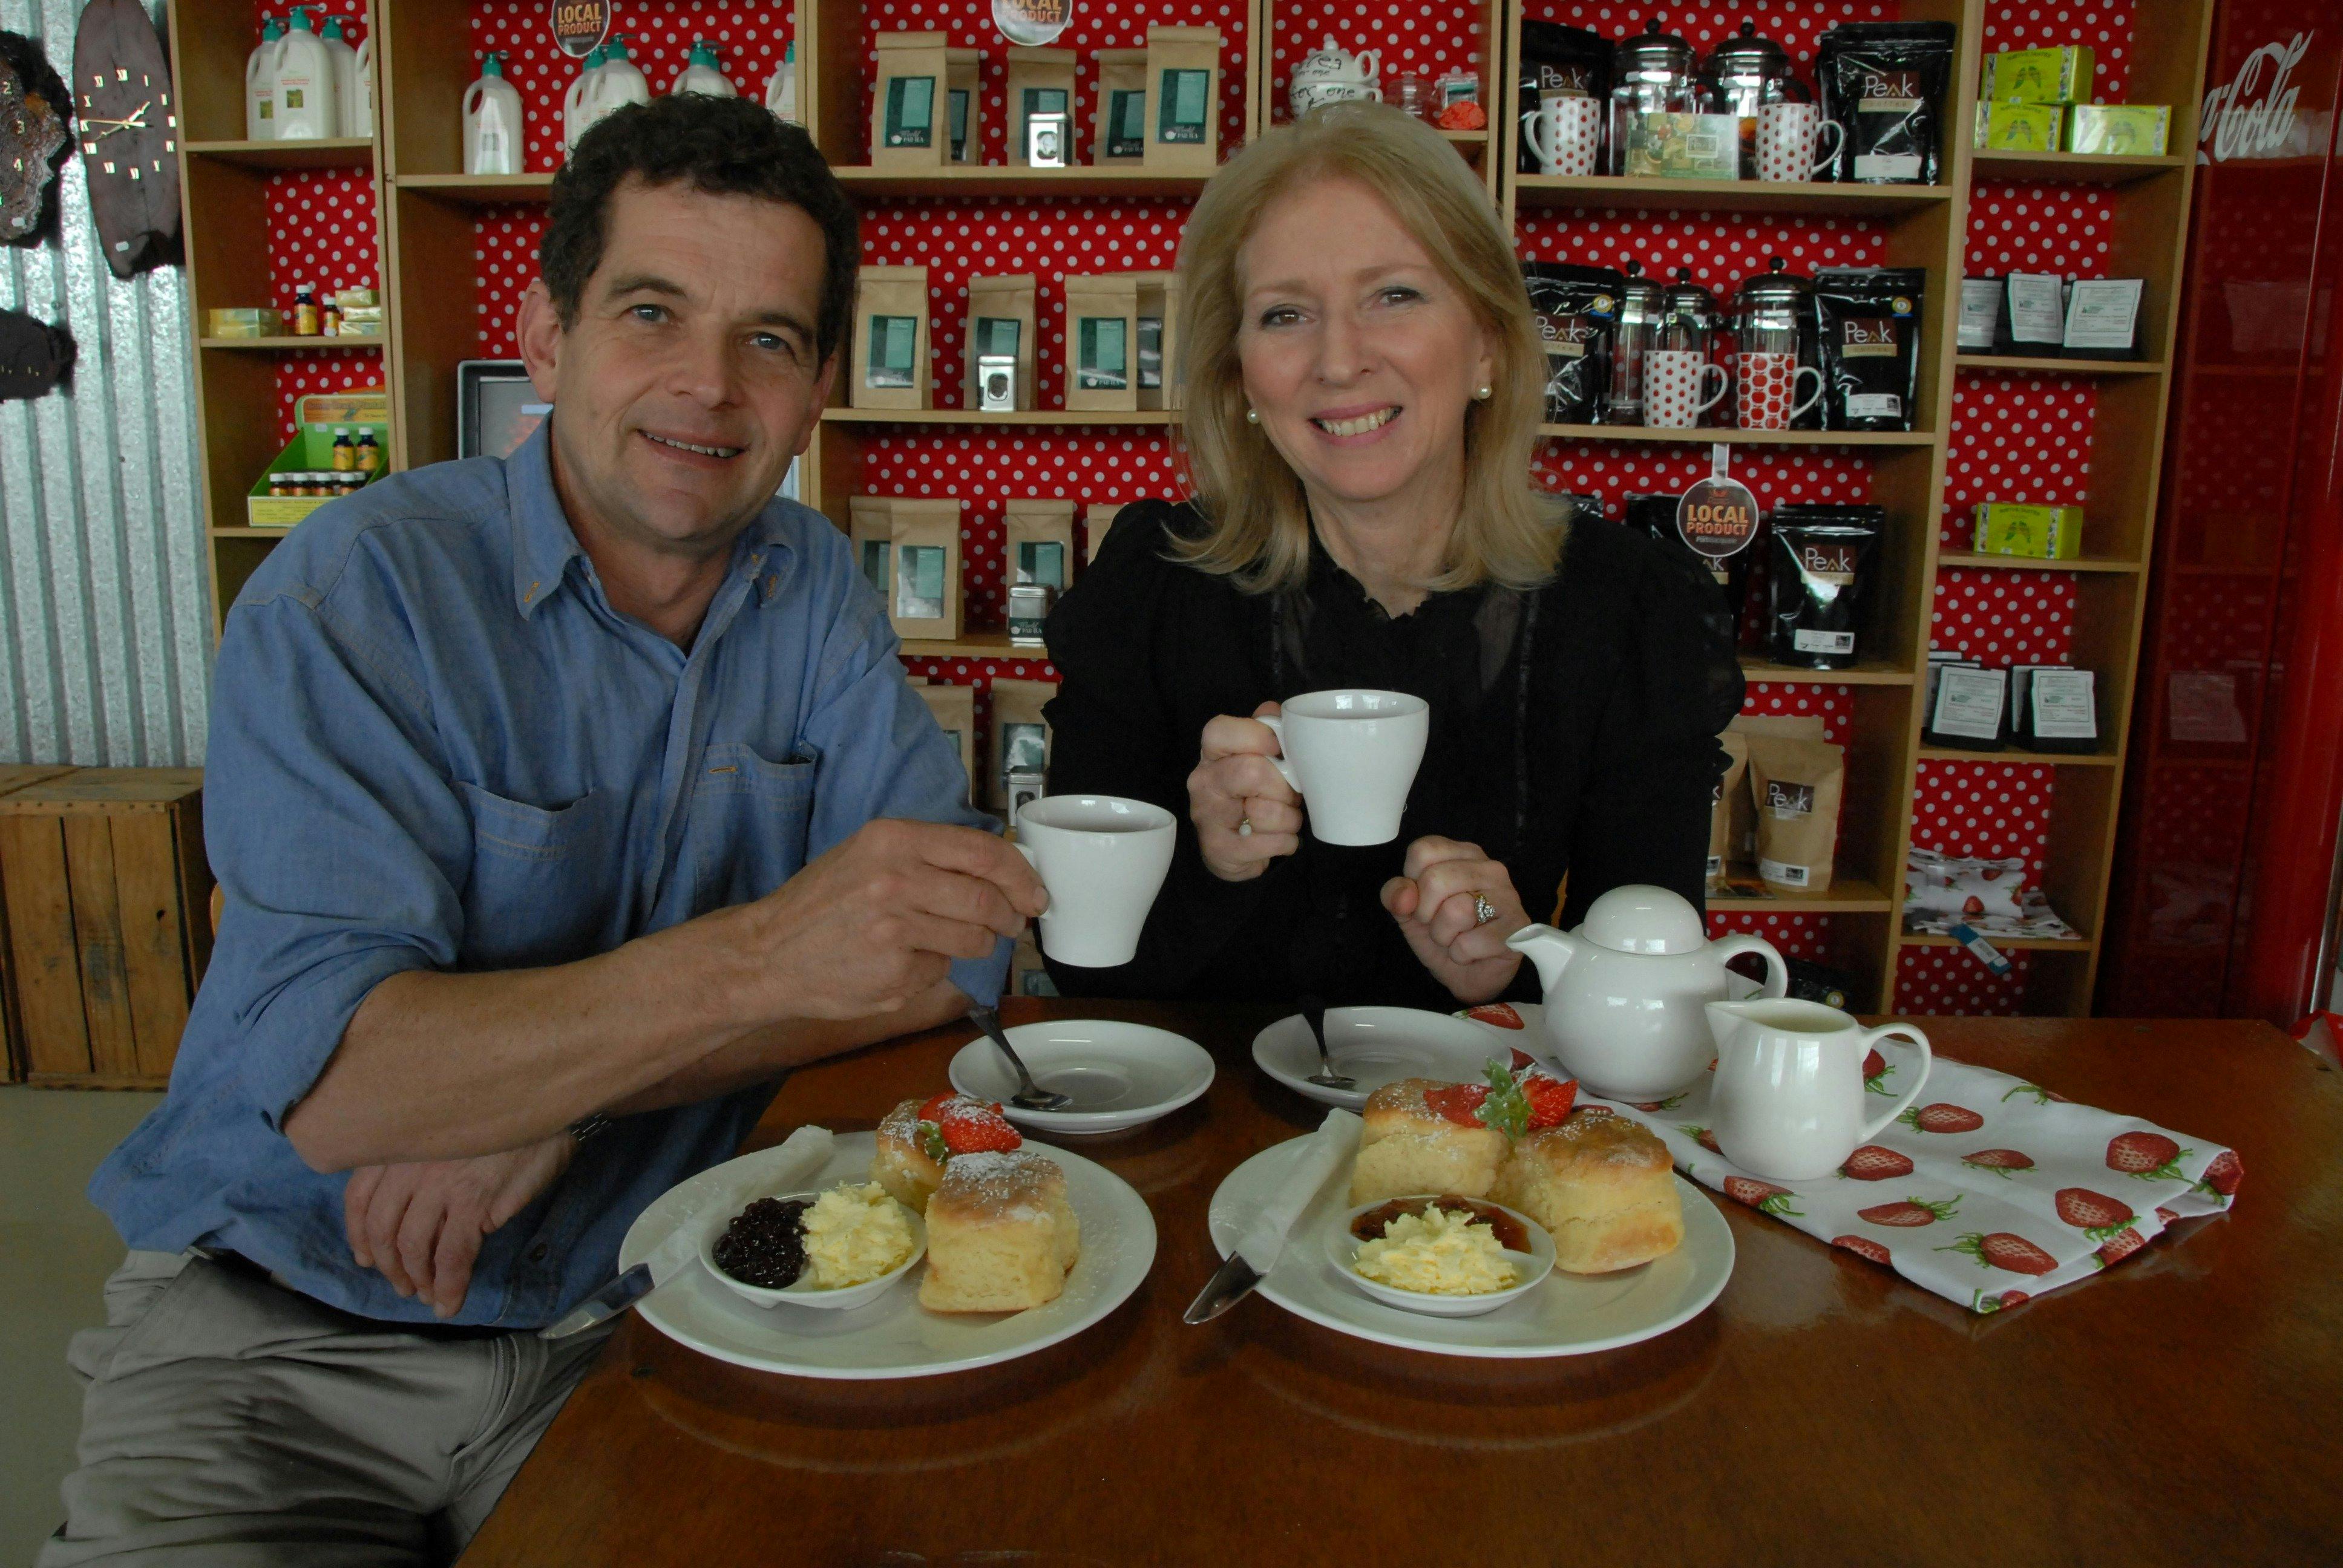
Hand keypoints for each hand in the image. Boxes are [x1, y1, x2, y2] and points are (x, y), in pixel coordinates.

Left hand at [345, 1132, 575, 1317]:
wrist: (547, 1108)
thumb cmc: (500, 1119)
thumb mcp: (446, 1133)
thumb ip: (421, 1162)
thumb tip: (413, 1212)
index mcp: (400, 1144)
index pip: (358, 1196)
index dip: (358, 1234)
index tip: (365, 1257)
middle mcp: (410, 1163)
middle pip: (382, 1228)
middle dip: (389, 1266)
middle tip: (402, 1285)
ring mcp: (440, 1183)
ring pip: (413, 1246)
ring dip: (417, 1279)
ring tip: (427, 1296)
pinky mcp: (474, 1201)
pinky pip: (453, 1255)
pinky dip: (449, 1285)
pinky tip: (450, 1302)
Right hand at [727, 819, 1047, 1021]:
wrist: (767, 954)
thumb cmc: (822, 904)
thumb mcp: (867, 856)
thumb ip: (927, 856)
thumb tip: (997, 869)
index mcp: (892, 839)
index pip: (982, 851)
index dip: (1020, 874)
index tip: (1035, 892)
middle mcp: (895, 878)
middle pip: (986, 898)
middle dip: (1009, 915)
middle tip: (1012, 923)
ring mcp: (896, 928)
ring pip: (975, 938)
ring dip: (979, 944)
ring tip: (953, 942)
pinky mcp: (896, 972)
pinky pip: (942, 970)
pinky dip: (934, 969)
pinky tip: (901, 963)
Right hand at [1189, 703, 1303, 881]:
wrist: (1229, 850)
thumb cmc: (1248, 796)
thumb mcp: (1253, 759)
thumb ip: (1264, 731)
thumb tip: (1275, 711)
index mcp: (1212, 754)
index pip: (1220, 731)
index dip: (1258, 736)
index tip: (1278, 750)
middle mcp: (1203, 782)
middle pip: (1251, 772)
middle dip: (1284, 787)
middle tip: (1289, 795)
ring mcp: (1208, 816)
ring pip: (1265, 812)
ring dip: (1289, 818)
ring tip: (1284, 819)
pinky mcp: (1220, 848)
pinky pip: (1271, 843)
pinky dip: (1286, 842)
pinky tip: (1278, 839)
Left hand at [1380, 836, 1528, 1004]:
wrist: (1470, 975)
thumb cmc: (1444, 935)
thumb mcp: (1409, 913)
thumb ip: (1396, 895)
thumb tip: (1404, 895)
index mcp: (1463, 855)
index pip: (1423, 851)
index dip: (1411, 883)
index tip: (1423, 901)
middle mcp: (1490, 868)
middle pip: (1435, 879)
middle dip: (1426, 913)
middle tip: (1439, 925)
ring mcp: (1508, 896)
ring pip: (1455, 910)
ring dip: (1444, 936)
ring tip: (1457, 938)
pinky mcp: (1517, 928)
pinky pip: (1469, 943)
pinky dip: (1461, 955)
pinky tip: (1474, 952)